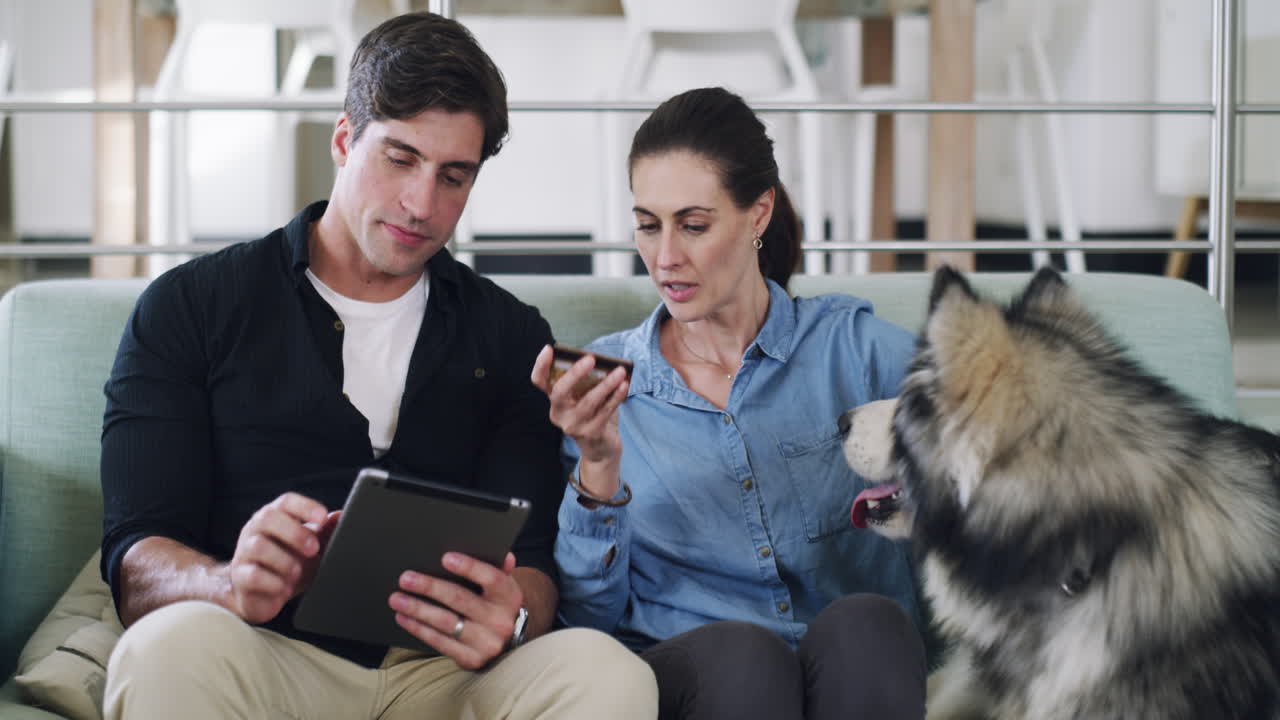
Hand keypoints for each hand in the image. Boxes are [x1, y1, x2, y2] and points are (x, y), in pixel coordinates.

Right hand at [224, 492, 336, 624]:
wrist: (263, 594)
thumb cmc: (289, 563)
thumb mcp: (311, 546)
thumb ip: (325, 531)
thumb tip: (340, 516)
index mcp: (275, 517)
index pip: (286, 502)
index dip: (304, 506)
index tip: (322, 518)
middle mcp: (255, 530)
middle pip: (267, 518)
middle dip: (294, 532)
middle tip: (313, 549)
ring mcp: (244, 552)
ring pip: (258, 547)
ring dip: (285, 561)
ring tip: (298, 573)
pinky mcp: (239, 577)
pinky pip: (253, 575)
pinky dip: (273, 582)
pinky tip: (284, 587)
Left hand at [390, 552, 523, 669]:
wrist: (507, 642)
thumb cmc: (496, 604)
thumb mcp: (503, 586)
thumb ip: (499, 569)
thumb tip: (504, 556)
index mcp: (510, 596)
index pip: (491, 578)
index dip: (469, 567)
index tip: (445, 558)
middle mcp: (500, 621)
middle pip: (460, 600)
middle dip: (430, 587)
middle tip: (405, 578)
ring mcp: (486, 643)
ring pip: (446, 623)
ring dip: (418, 609)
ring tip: (397, 599)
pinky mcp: (472, 659)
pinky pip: (440, 642)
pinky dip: (419, 629)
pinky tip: (404, 618)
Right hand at [530, 345, 627, 495]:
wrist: (601, 449)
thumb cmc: (593, 414)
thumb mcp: (585, 396)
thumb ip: (587, 381)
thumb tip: (601, 360)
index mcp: (555, 400)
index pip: (540, 382)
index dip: (541, 365)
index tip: (549, 349)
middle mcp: (559, 413)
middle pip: (559, 392)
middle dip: (575, 373)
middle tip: (591, 359)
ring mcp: (573, 425)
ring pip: (588, 402)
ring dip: (606, 384)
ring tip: (620, 371)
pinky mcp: (590, 433)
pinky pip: (605, 411)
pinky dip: (616, 397)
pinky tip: (624, 386)